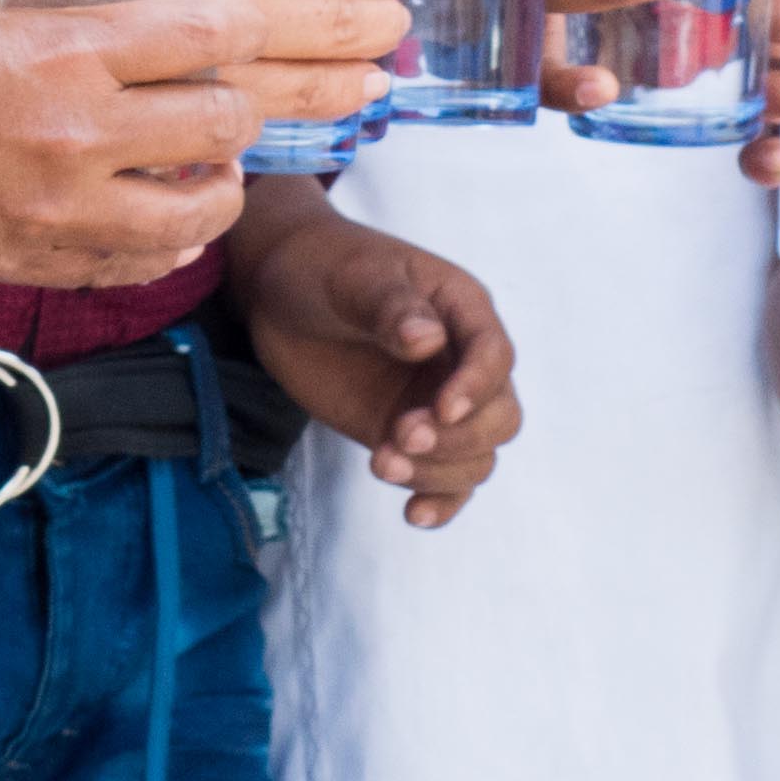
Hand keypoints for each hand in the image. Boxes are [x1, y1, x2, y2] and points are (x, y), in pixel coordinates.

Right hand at [0, 0, 267, 284]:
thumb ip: (69, 34)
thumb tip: (137, 42)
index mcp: (65, 50)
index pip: (208, 33)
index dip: (242, 26)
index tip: (243, 25)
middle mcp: (75, 133)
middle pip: (223, 123)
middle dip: (234, 108)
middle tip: (222, 99)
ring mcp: (53, 211)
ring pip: (198, 211)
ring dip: (215, 186)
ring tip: (203, 170)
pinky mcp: (22, 262)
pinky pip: (134, 266)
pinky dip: (164, 244)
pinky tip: (161, 225)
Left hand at [226, 184, 524, 524]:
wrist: (280, 290)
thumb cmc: (322, 266)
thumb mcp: (353, 276)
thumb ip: (391, 306)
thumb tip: (428, 341)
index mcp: (461, 309)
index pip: (494, 356)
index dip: (476, 388)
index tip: (439, 411)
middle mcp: (460, 361)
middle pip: (499, 416)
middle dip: (457, 439)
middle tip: (399, 438)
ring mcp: (435, 403)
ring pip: (475, 456)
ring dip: (438, 473)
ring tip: (380, 464)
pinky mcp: (406, 435)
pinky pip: (444, 479)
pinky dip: (439, 501)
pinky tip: (414, 514)